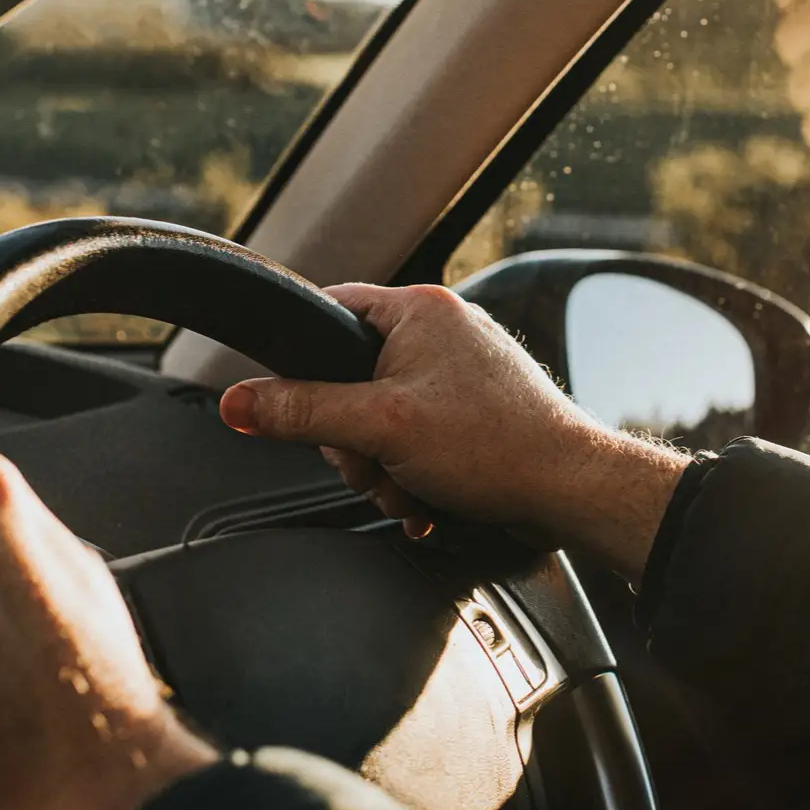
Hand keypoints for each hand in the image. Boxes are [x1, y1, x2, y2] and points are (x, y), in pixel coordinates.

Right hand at [217, 284, 689, 581]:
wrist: (571, 492)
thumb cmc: (497, 445)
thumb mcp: (379, 428)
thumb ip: (302, 412)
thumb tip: (239, 402)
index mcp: (419, 309)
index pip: (330, 311)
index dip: (305, 362)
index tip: (299, 403)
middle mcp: (443, 332)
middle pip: (350, 382)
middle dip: (355, 443)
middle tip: (377, 465)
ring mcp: (462, 374)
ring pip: (382, 421)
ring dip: (386, 469)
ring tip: (413, 488)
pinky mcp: (476, 414)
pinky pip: (418, 441)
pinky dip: (415, 477)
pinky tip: (429, 500)